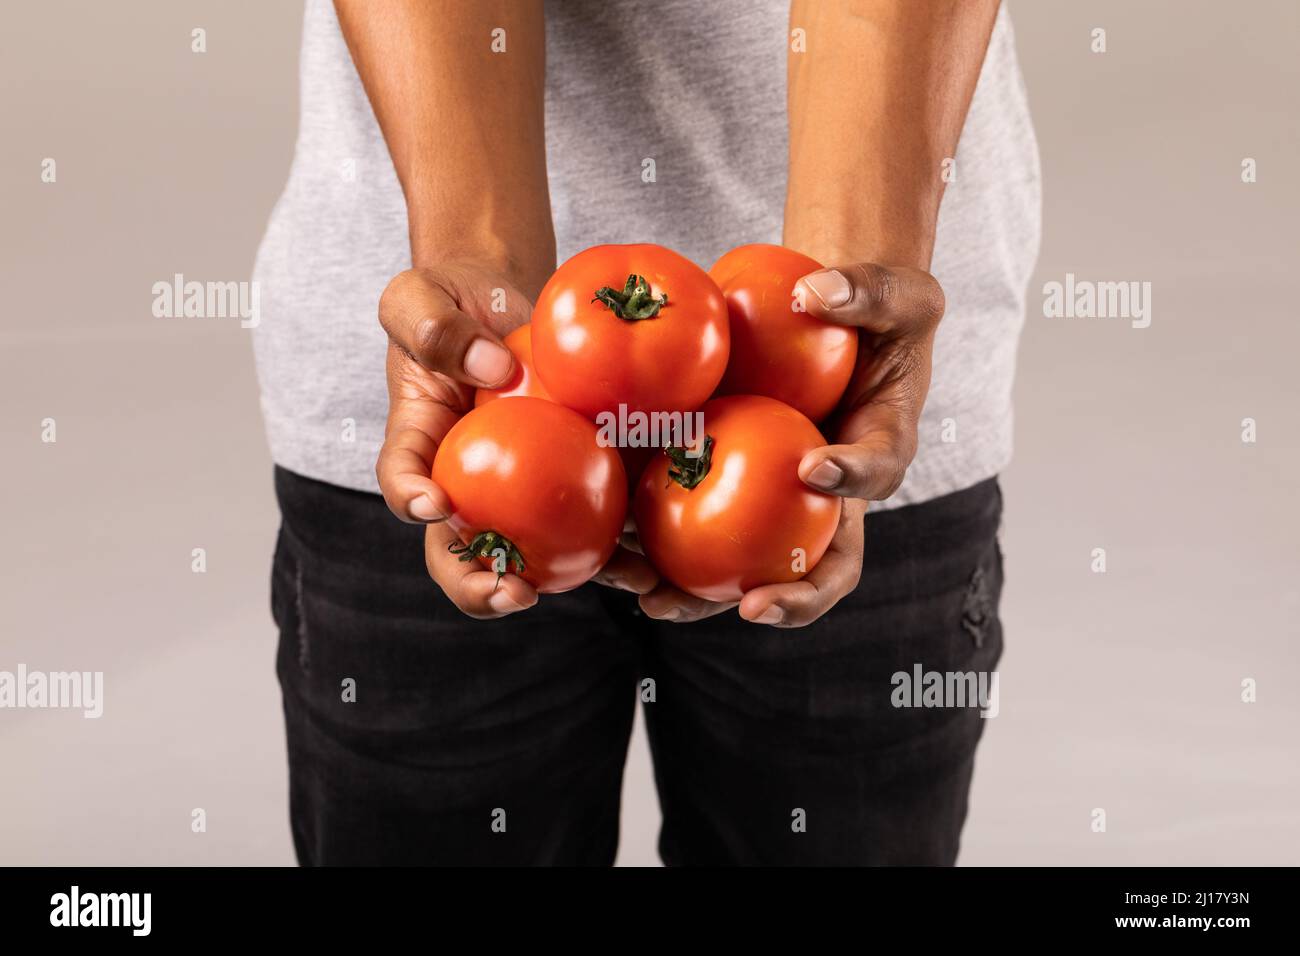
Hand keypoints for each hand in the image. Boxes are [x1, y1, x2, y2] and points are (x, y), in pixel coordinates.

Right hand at [374, 264, 655, 619]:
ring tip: (598, 588)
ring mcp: (516, 491)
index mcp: (420, 441)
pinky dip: (616, 549)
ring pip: (528, 553)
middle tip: (512, 594)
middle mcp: (464, 482)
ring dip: (560, 582)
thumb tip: (494, 372)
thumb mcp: (422, 297)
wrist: (501, 301)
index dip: (411, 499)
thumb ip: (436, 328)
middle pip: (457, 550)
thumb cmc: (453, 300)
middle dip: (479, 586)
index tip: (434, 504)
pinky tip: (649, 563)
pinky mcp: (570, 482)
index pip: (402, 478)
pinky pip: (589, 521)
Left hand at [640, 261, 942, 626]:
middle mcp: (830, 497)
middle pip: (820, 565)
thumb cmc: (878, 311)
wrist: (836, 326)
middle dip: (790, 597)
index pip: (876, 474)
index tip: (813, 468)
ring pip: (748, 567)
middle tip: (752, 606)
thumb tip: (813, 289)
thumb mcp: (895, 292)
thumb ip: (867, 291)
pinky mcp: (729, 491)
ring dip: (703, 595)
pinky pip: (692, 524)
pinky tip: (608, 551)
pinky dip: (652, 545)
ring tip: (652, 601)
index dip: (851, 479)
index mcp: (877, 449)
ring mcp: (778, 505)